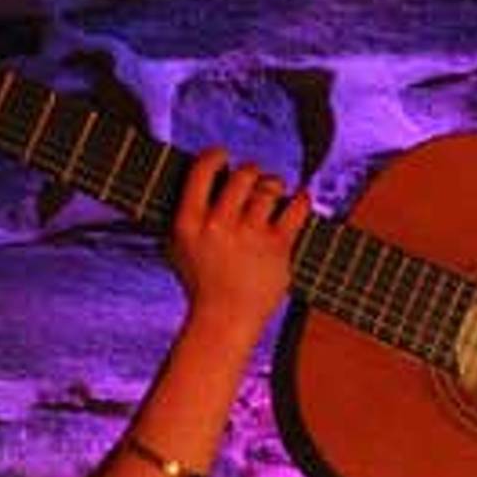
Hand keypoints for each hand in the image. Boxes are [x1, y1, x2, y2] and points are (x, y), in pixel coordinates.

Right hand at [168, 148, 305, 332]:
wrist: (224, 321)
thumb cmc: (201, 283)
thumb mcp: (177, 246)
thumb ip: (183, 212)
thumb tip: (197, 175)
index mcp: (189, 222)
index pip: (203, 168)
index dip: (217, 155)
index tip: (224, 158)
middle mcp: (218, 225)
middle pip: (243, 174)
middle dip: (251, 172)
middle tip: (253, 181)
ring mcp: (249, 236)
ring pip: (269, 187)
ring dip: (274, 185)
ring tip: (273, 193)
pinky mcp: (277, 248)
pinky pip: (296, 208)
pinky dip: (300, 200)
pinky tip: (297, 201)